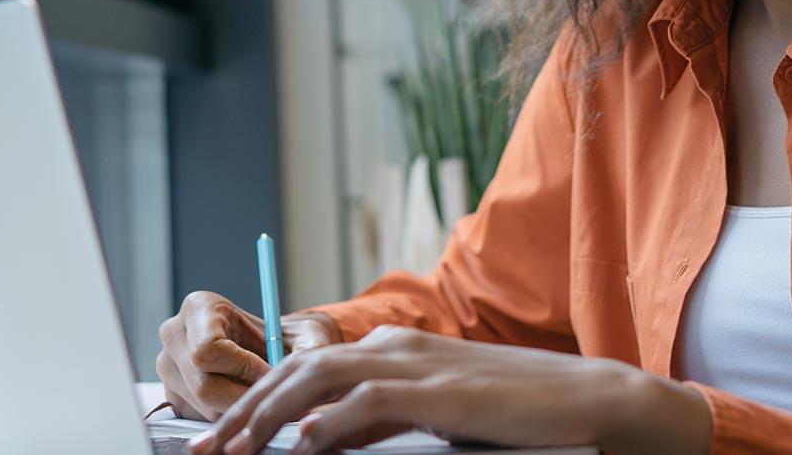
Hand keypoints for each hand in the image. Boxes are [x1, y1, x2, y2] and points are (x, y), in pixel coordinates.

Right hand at [156, 290, 342, 419]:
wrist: (270, 350)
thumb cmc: (284, 338)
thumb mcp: (305, 336)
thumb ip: (309, 348)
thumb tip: (311, 367)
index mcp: (198, 307)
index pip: (208, 349)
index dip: (244, 369)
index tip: (271, 373)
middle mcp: (174, 334)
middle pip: (203, 384)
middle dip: (244, 397)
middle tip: (274, 398)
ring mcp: (168, 367)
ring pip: (202, 406)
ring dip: (239, 410)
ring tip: (264, 398)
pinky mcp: (173, 395)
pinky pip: (200, 418)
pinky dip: (229, 417)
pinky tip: (247, 403)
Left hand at [184, 324, 709, 454]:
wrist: (587, 402)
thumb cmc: (509, 414)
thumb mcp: (427, 419)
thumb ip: (370, 424)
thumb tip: (311, 444)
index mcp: (387, 351)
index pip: (298, 371)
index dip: (250, 404)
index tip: (215, 441)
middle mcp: (391, 348)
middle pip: (293, 371)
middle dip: (242, 412)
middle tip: (204, 451)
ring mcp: (414, 365)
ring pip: (316, 381)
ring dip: (268, 418)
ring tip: (234, 451)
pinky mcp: (439, 391)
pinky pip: (367, 403)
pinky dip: (328, 424)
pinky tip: (300, 447)